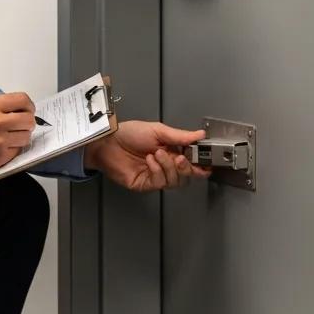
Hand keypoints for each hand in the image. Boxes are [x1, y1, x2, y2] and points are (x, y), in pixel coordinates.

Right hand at [0, 92, 35, 183]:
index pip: (22, 100)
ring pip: (26, 136)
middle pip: (29, 119)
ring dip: (21, 136)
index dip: (27, 105)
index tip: (26, 109)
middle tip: (20, 124)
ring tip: (10, 137)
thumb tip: (11, 109)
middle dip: (27, 121)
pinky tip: (2, 147)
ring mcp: (0, 142)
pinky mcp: (0, 158)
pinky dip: (13, 148)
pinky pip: (18, 150)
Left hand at [84, 121, 211, 191]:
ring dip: (169, 167)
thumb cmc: (128, 134)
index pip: (193, 160)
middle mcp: (166, 164)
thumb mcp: (158, 130)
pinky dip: (158, 171)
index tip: (206, 160)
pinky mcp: (146, 184)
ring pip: (175, 181)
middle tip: (180, 158)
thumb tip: (200, 134)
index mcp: (172, 150)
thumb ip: (180, 136)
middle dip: (186, 167)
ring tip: (157, 154)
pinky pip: (160, 182)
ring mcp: (157, 175)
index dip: (201, 162)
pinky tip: (150, 161)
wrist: (108, 143)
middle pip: (187, 175)